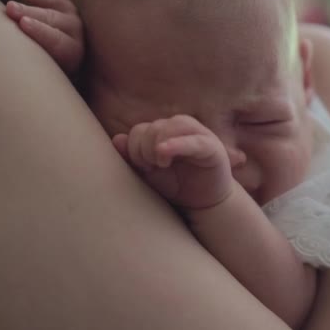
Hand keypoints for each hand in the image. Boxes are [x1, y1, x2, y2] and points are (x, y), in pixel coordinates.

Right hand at [5, 0, 82, 74]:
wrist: (62, 53)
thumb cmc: (50, 69)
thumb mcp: (49, 74)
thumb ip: (40, 69)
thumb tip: (18, 75)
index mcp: (72, 51)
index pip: (58, 42)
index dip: (41, 32)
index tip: (23, 24)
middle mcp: (74, 29)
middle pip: (52, 18)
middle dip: (30, 12)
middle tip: (10, 9)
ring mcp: (69, 10)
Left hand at [112, 115, 233, 210]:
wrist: (204, 204)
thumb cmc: (176, 186)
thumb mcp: (149, 173)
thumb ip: (132, 157)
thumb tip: (117, 139)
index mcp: (164, 131)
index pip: (141, 130)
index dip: (134, 148)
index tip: (142, 167)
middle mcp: (180, 128)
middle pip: (154, 127)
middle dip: (145, 149)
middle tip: (151, 167)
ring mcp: (198, 135)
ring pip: (172, 126)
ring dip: (159, 144)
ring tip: (161, 165)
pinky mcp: (212, 147)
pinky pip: (194, 141)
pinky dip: (178, 144)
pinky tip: (164, 152)